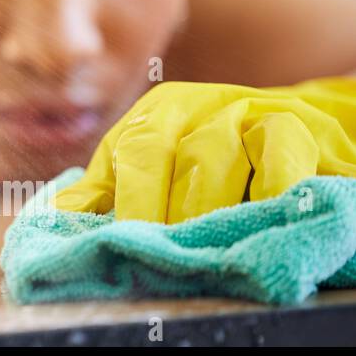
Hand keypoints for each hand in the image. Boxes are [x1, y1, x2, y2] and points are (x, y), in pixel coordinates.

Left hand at [53, 78, 355, 222]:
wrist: (292, 129)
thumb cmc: (212, 157)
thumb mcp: (155, 163)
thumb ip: (108, 187)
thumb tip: (61, 214)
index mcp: (154, 113)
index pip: (131, 151)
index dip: (130, 199)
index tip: (128, 242)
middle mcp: (194, 104)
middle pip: (168, 154)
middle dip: (165, 208)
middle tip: (167, 251)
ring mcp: (243, 109)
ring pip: (216, 155)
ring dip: (209, 205)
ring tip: (207, 244)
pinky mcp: (293, 122)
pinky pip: (278, 151)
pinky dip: (269, 184)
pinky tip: (262, 212)